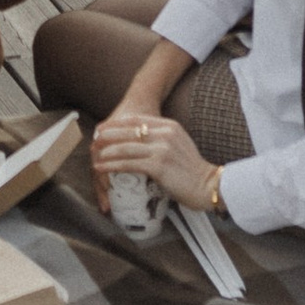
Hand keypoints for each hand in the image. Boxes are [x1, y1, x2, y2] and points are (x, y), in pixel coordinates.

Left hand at [90, 108, 212, 213]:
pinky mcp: (158, 166)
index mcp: (170, 126)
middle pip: (128, 131)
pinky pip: (129, 164)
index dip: (117, 123)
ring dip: (107, 151)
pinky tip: (102, 167)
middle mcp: (165, 134)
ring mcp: (161, 149)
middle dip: (108, 136)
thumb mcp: (180, 144)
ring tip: (96, 155)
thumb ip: (164, 139)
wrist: (209, 185)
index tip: (104, 128)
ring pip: (126, 147)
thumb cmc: (193, 170)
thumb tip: (144, 141)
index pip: (137, 119)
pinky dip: (112, 166)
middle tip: (95, 140)